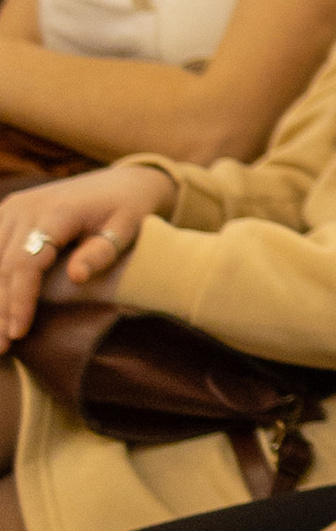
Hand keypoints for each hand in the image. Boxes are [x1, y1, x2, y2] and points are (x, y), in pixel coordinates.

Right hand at [0, 166, 176, 343]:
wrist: (122, 183)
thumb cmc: (128, 210)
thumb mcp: (125, 228)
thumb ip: (101, 253)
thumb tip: (76, 277)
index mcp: (56, 213)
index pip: (26, 263)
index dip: (19, 300)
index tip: (18, 332)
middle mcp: (26, 208)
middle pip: (1, 265)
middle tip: (0, 348)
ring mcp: (13, 208)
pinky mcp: (8, 213)